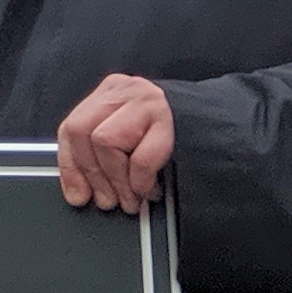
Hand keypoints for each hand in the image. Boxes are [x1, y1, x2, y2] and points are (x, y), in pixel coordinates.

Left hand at [55, 73, 174, 212]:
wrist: (221, 125)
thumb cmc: (175, 136)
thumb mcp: (131, 135)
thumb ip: (102, 152)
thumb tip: (78, 191)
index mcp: (110, 92)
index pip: (72, 127)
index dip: (70, 165)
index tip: (77, 194)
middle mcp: (125, 91)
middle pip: (82, 131)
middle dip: (92, 174)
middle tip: (107, 201)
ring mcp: (147, 102)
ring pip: (104, 141)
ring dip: (117, 181)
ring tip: (131, 200)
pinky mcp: (169, 120)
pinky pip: (140, 158)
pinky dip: (140, 182)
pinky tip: (150, 191)